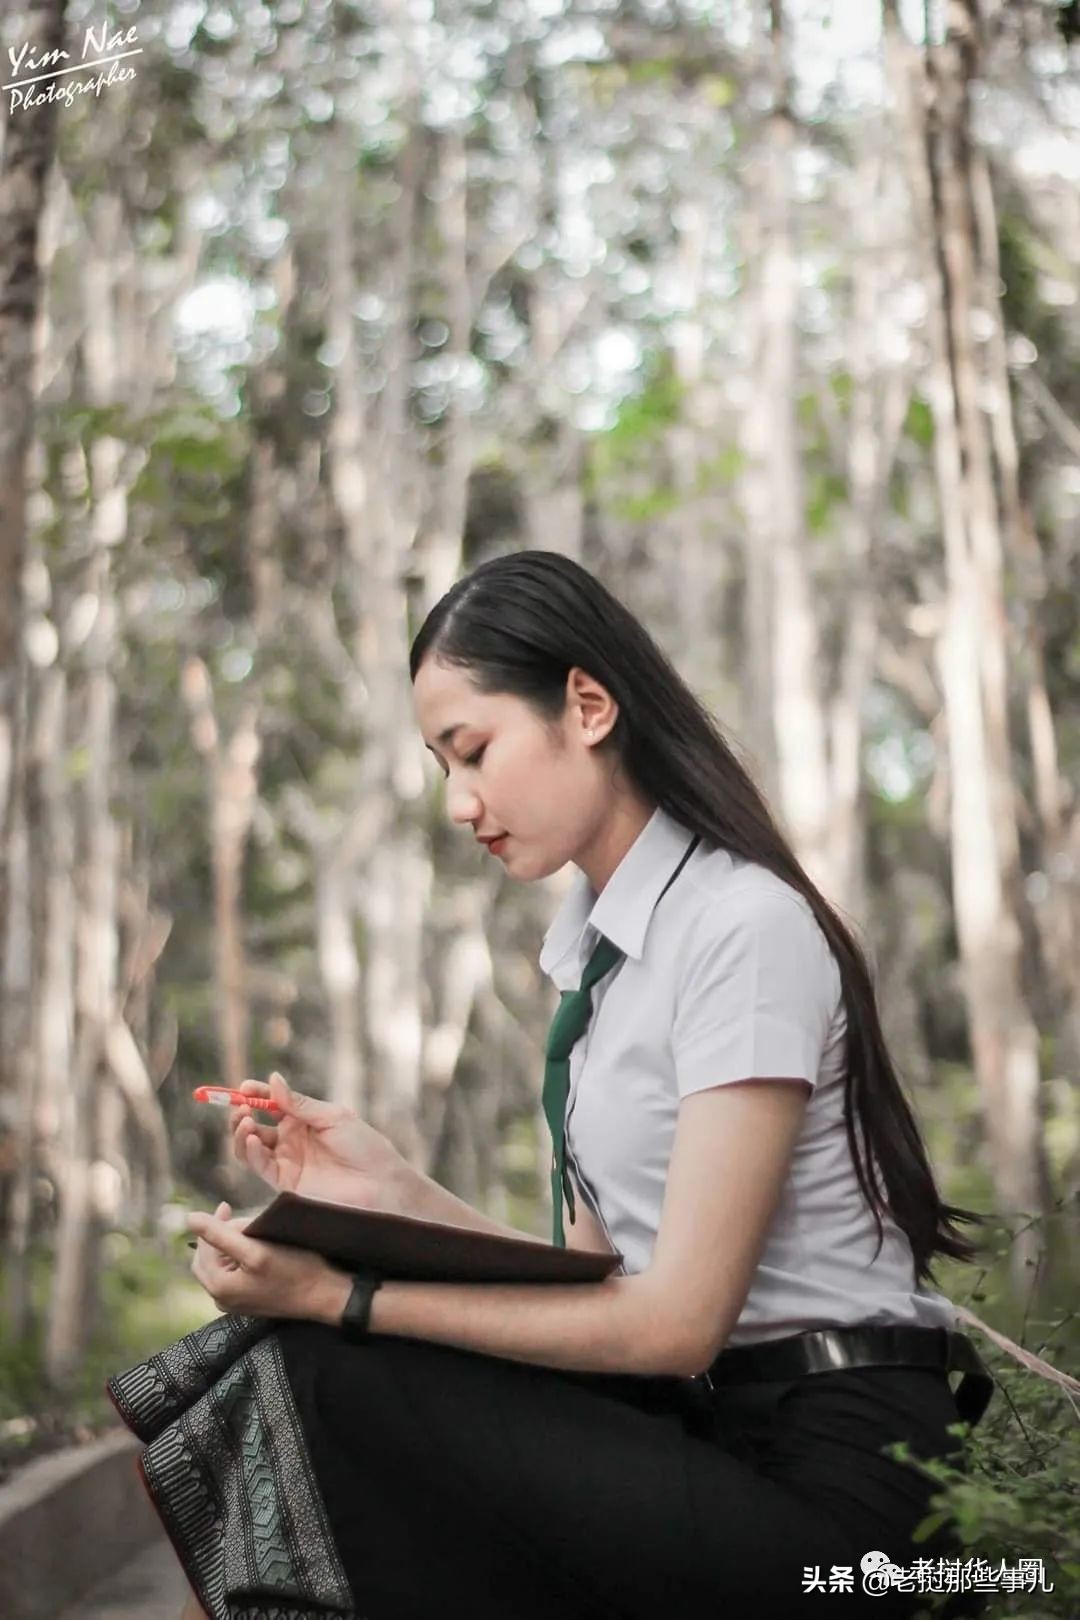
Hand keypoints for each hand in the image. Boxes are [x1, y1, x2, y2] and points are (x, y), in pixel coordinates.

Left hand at [188, 1200, 350, 1324]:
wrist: (325, 1296)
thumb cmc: (294, 1271)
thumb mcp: (257, 1250)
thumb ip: (220, 1235)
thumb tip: (189, 1218)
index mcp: (219, 1287)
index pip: (203, 1248)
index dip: (213, 1225)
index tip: (227, 1206)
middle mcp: (222, 1299)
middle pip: (209, 1258)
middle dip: (221, 1235)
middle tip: (240, 1218)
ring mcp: (236, 1302)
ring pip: (223, 1264)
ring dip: (232, 1244)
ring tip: (253, 1232)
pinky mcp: (250, 1300)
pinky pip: (236, 1274)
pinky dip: (242, 1257)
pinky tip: (259, 1248)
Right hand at [229, 1071, 405, 1210]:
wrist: (378, 1183)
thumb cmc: (363, 1146)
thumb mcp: (332, 1117)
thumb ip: (299, 1103)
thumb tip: (273, 1079)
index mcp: (303, 1119)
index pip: (272, 1103)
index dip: (256, 1093)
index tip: (244, 1087)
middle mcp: (291, 1140)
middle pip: (254, 1125)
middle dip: (241, 1114)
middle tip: (241, 1107)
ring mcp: (287, 1161)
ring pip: (250, 1146)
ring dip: (241, 1132)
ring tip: (246, 1121)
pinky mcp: (285, 1182)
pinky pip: (260, 1165)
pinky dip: (250, 1151)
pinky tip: (252, 1139)